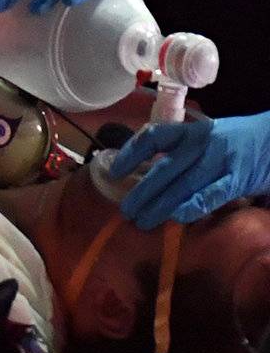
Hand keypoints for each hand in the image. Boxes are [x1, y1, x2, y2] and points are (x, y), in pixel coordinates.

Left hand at [102, 110, 269, 228]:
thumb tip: (145, 174)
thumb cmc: (236, 140)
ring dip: (159, 206)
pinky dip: (193, 207)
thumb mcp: (206, 137)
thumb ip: (179, 152)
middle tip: (126, 211)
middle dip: (141, 193)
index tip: (115, 172)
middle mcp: (202, 144)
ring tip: (143, 221)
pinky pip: (211, 194)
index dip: (131, 154)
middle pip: (164, 170)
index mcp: (191, 131)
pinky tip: (178, 218)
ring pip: (183, 185)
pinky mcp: (238, 178)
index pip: (154, 137)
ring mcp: (220, 160)